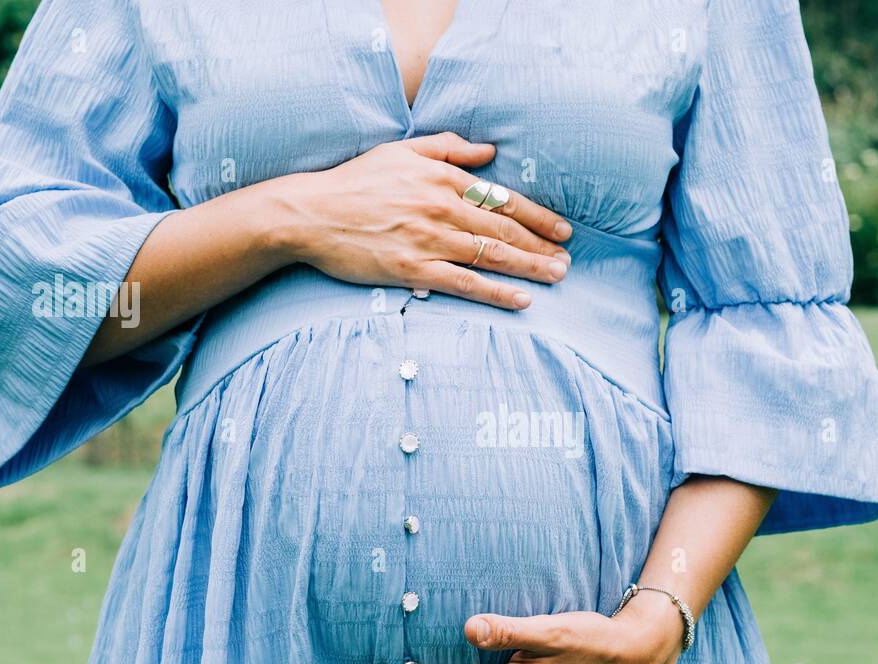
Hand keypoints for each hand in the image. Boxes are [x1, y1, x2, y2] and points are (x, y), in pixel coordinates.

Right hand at [261, 132, 572, 309]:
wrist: (309, 213)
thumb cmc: (354, 182)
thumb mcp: (402, 152)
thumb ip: (448, 149)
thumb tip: (490, 151)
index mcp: (442, 178)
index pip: (501, 199)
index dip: (537, 216)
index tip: (563, 229)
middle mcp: (441, 208)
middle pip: (504, 229)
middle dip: (542, 245)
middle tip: (568, 260)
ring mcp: (428, 240)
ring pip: (491, 255)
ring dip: (530, 268)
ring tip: (557, 276)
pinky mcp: (413, 269)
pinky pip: (465, 283)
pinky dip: (497, 292)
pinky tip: (522, 300)